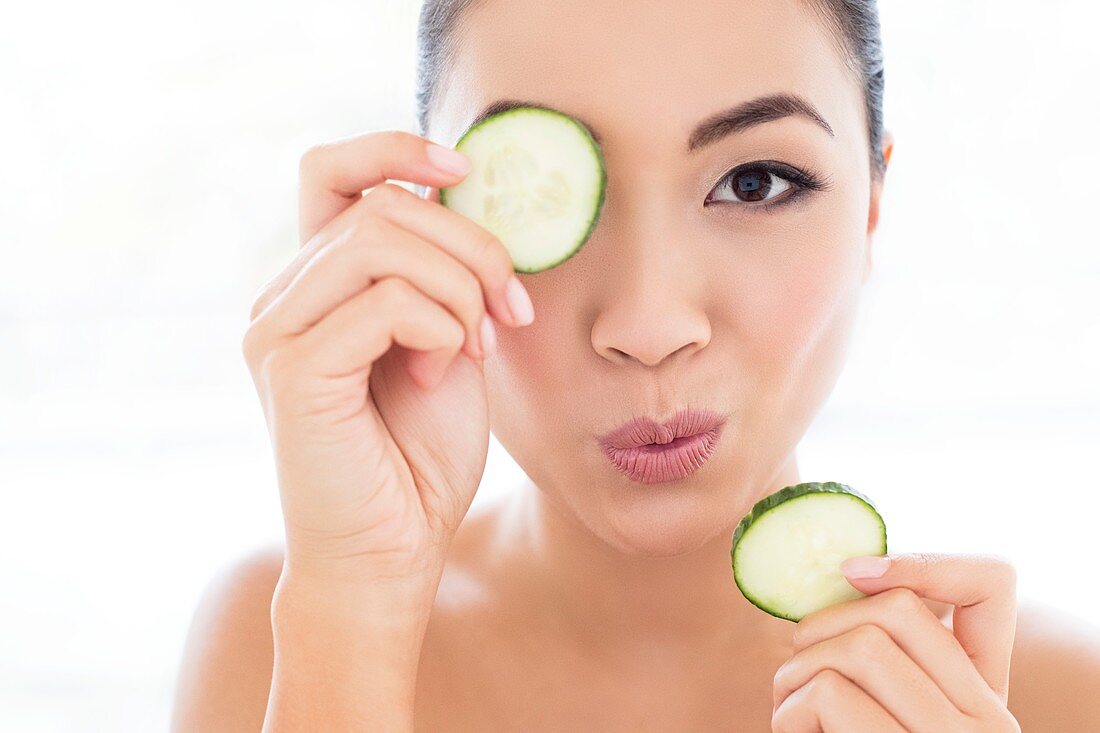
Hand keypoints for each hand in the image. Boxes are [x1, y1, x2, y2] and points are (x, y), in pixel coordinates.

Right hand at [242, 130, 533, 589]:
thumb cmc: (418, 456)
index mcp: (315, 286)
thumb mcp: (445, 341)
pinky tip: (443, 373)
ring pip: (383, 242)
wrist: (393, 552)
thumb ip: (437, 275)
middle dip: (471, 245)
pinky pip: (386, 301)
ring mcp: (277, 331)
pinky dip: (440, 327)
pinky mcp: (293, 369)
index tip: (464, 173)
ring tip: (476, 344)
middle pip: (381, 205)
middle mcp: (282, 298)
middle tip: (510, 307)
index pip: (329, 171)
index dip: (396, 149)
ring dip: (460, 288)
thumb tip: (459, 198)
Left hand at [771, 552, 1020, 731]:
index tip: (852, 571)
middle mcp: (987, 722)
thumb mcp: (887, 717)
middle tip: (798, 670)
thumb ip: (886, 666)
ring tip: (791, 712)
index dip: (924, 562)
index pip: (993, 587)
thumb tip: (844, 578)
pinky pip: (829, 695)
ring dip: (796, 672)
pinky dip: (790, 711)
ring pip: (858, 647)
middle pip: (896, 611)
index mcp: (984, 698)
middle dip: (821, 627)